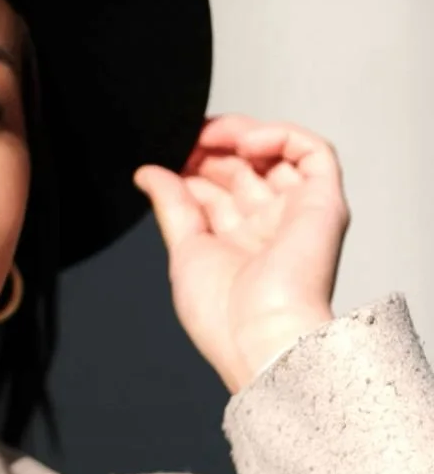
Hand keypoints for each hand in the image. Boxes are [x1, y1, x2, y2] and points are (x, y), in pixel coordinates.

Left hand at [132, 114, 349, 393]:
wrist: (259, 338)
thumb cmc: (225, 318)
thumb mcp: (185, 251)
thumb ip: (171, 206)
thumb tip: (149, 172)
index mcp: (239, 243)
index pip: (216, 187)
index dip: (192, 164)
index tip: (167, 152)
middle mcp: (269, 226)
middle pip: (243, 167)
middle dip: (211, 147)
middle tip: (184, 138)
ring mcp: (297, 213)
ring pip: (278, 153)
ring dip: (242, 134)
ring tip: (212, 135)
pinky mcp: (324, 203)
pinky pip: (314, 152)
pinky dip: (281, 135)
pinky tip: (247, 142)